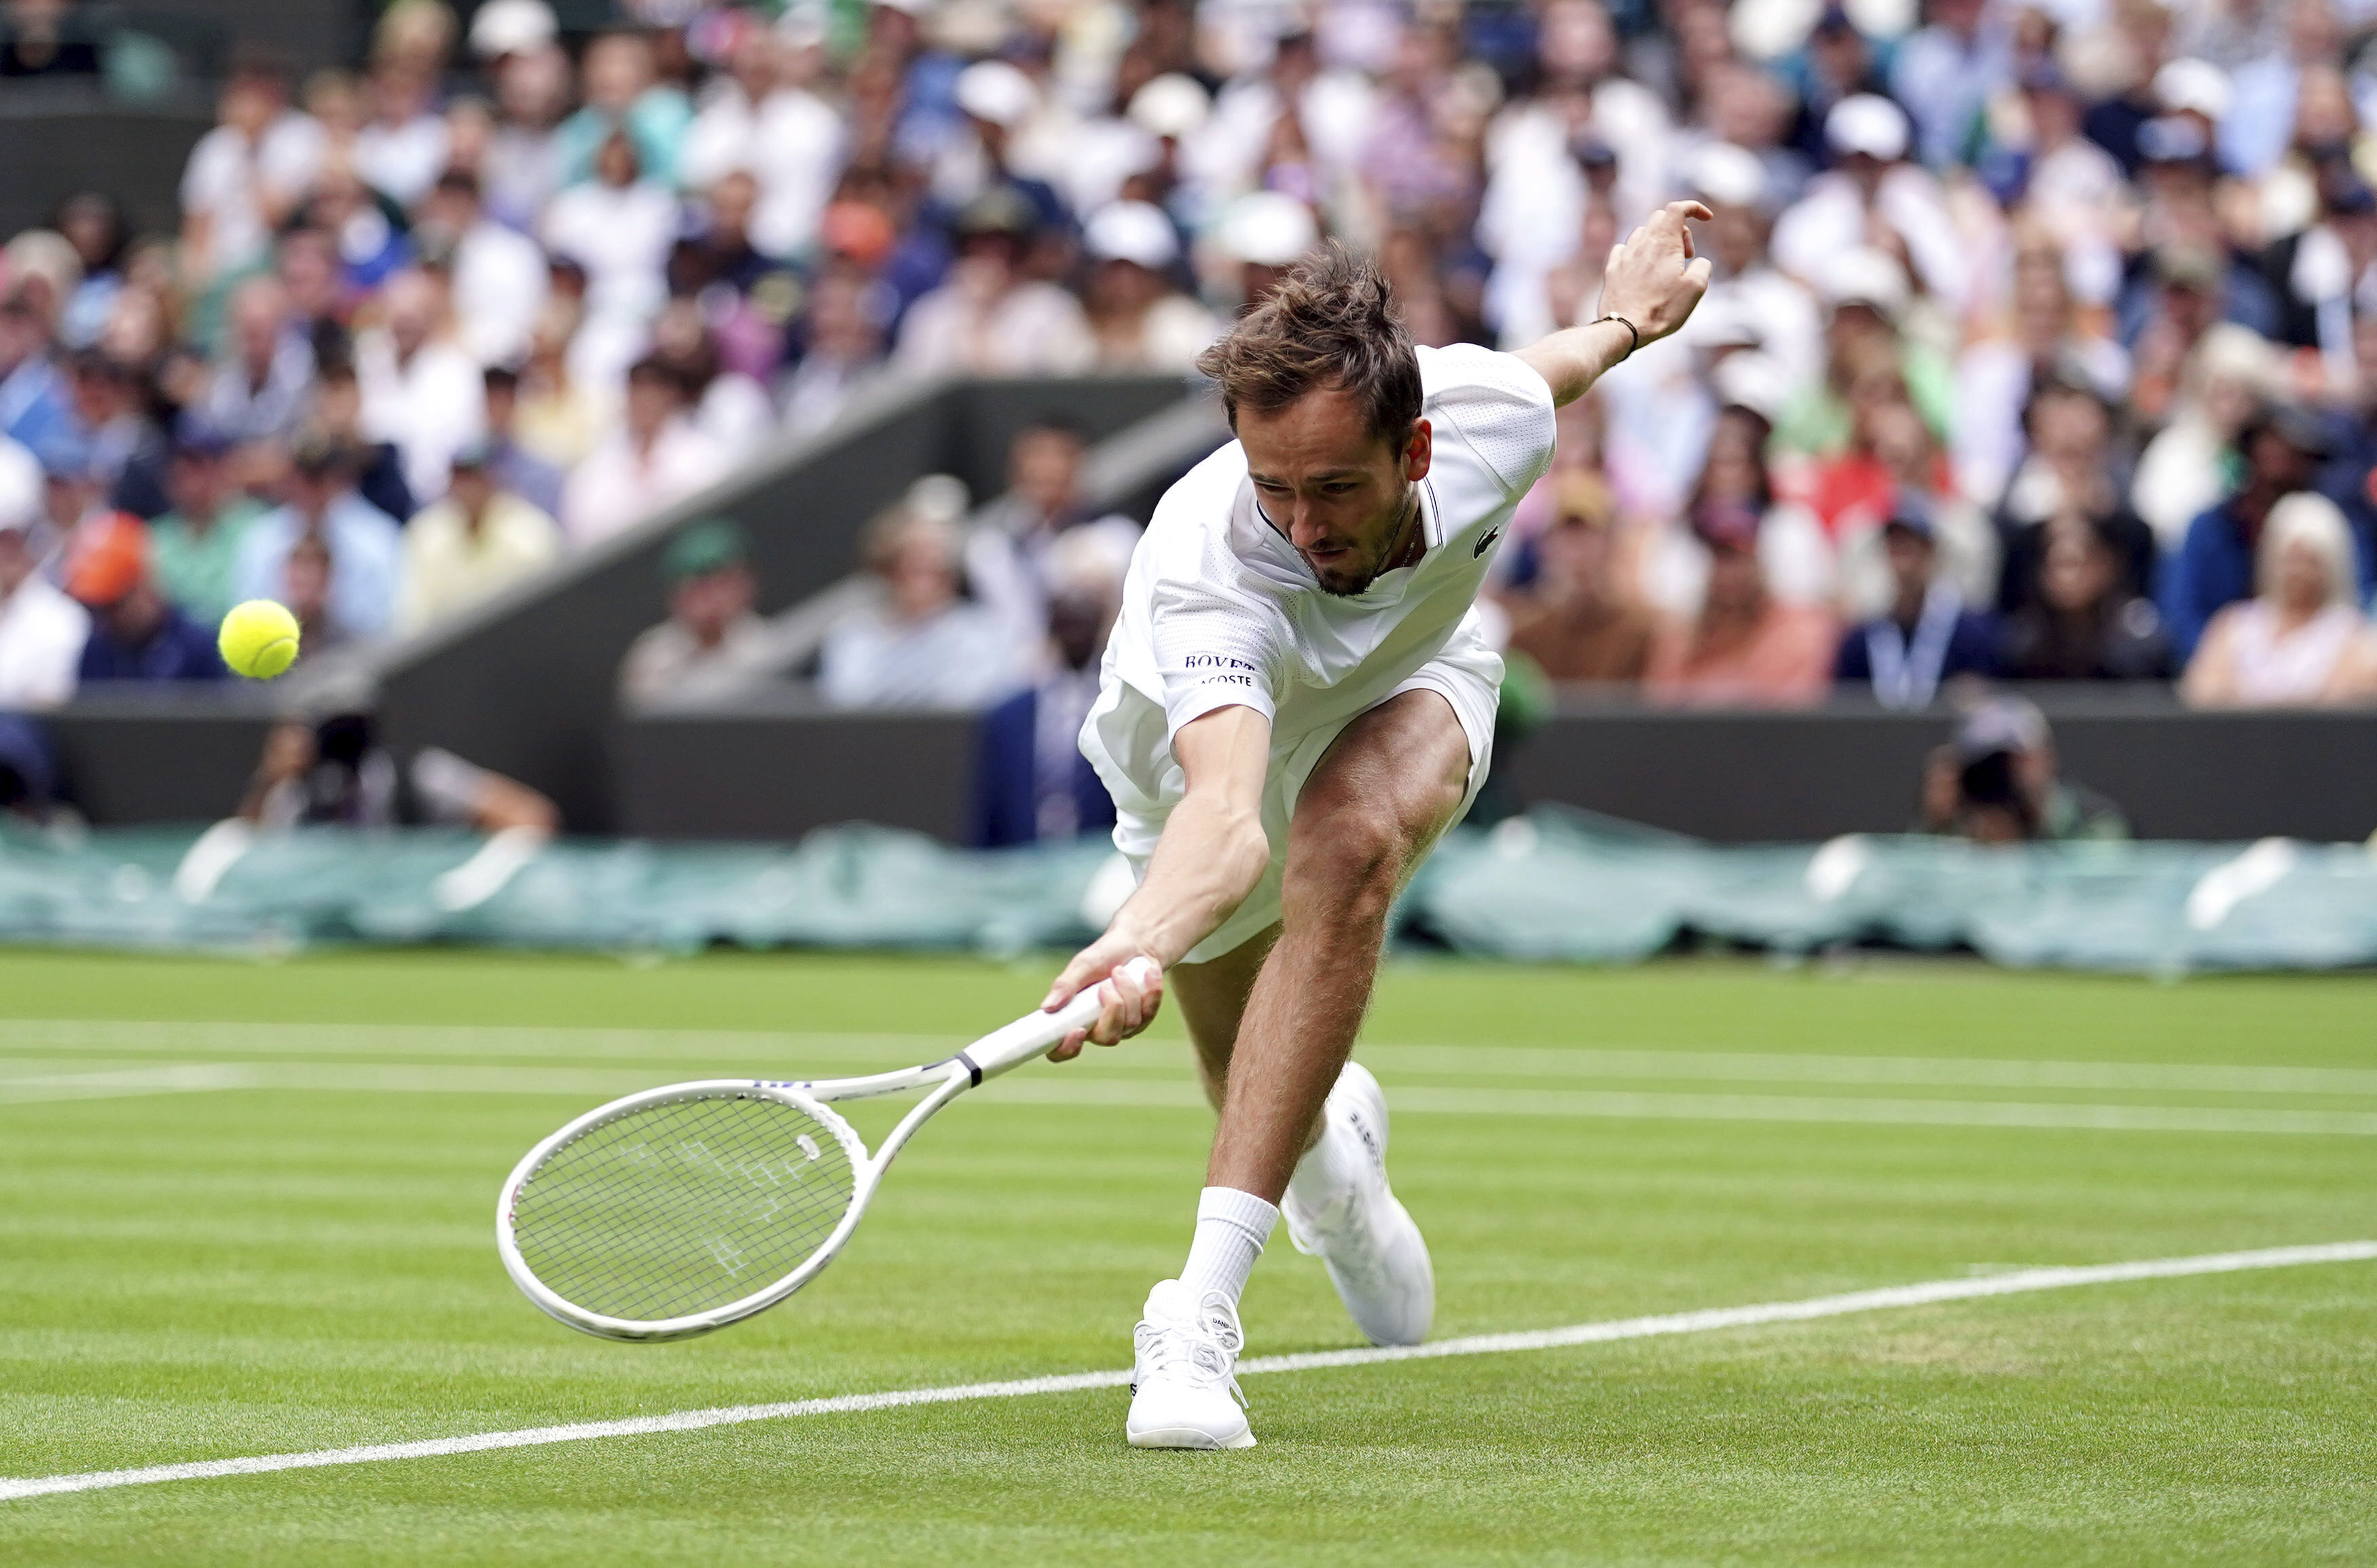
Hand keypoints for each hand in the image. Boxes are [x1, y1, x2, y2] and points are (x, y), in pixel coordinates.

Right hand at [1040, 934, 1164, 1060]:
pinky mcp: (1144, 1018)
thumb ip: (1065, 986)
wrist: (1135, 944)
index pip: (1061, 1051)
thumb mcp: (1082, 966)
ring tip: (1120, 971)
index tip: (1078, 1030)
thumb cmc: (1103, 956)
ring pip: (1131, 1023)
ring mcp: (1123, 1026)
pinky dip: (1151, 990)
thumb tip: (1047, 1008)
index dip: (1067, 1049)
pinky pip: (1149, 1012)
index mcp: (1073, 1019)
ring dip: (1128, 992)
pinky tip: (1149, 973)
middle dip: (1113, 1008)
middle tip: (1106, 984)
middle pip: (1107, 1038)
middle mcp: (1097, 1029)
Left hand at [1597, 200, 1714, 346]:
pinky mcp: (1612, 270)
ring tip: (1665, 265)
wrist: (1625, 328)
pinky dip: (1637, 252)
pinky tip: (1642, 268)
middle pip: (1661, 218)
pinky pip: (1624, 249)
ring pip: (1642, 233)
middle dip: (1679, 230)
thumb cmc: (1662, 309)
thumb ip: (1703, 267)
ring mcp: (1624, 256)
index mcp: (1664, 243)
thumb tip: (1698, 262)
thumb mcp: (1696, 288)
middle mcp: (1642, 244)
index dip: (1694, 208)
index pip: (1678, 208)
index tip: (1706, 219)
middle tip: (1687, 255)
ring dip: (1658, 241)